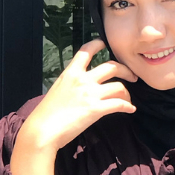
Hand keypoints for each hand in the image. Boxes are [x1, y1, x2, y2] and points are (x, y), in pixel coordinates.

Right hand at [19, 39, 137, 151]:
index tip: (105, 44)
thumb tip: (79, 91)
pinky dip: (128, 106)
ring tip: (128, 99)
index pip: (86, 51)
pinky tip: (131, 109)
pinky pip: (119, 104)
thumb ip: (70, 86)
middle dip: (125, 69)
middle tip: (132, 76)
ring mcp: (90, 94)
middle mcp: (82, 80)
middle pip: (111, 66)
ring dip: (127, 92)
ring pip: (119, 86)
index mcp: (70, 73)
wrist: (43, 130)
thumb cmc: (46, 115)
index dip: (98, 44)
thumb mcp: (57, 91)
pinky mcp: (96, 109)